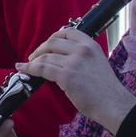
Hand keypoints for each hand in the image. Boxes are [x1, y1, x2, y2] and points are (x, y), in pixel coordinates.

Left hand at [20, 28, 135, 132]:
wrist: (112, 104)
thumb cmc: (106, 90)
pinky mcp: (66, 76)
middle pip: (52, 42)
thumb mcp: (98, 63)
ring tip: (28, 65)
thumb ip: (83, 57)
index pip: (68, 32)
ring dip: (33, 60)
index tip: (47, 44)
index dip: (54, 37)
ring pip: (45, 56)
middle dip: (40, 49)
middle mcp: (82, 50)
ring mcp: (73, 62)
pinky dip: (29, 68)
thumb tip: (63, 56)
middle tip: (34, 56)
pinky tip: (23, 69)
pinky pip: (41, 68)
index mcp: (91, 45)